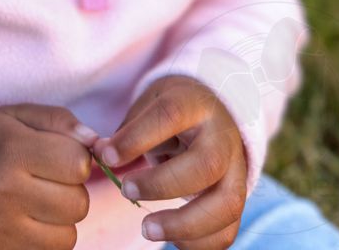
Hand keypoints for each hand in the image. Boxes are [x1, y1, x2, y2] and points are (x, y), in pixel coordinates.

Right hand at [0, 102, 96, 249]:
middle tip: (49, 179)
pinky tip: (30, 220)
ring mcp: (1, 230)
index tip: (60, 154)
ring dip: (62, 219)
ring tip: (38, 200)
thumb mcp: (21, 116)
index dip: (78, 157)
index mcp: (11, 149)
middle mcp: (4, 192)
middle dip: (72, 190)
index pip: (78, 163)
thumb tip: (97, 143)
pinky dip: (49, 239)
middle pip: (78, 203)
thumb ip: (62, 122)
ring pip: (69, 235)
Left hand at [93, 75, 247, 249]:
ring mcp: (237, 168)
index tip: (107, 157)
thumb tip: (99, 154)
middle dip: (161, 185)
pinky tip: (171, 239)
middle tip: (126, 191)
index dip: (136, 138)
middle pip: (205, 164)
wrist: (211, 114)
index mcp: (195, 103)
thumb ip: (126, 131)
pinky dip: (199, 243)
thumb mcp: (149, 106)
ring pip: (226, 203)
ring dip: (184, 224)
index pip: (170, 116)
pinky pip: (227, 230)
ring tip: (146, 229)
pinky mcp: (239, 197)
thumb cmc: (171, 113)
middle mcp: (222, 136)